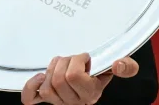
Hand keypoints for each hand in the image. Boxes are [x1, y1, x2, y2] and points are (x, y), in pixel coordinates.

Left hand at [22, 53, 138, 104]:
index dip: (77, 62)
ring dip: (52, 69)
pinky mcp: (46, 97)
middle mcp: (75, 101)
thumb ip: (127, 66)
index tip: (85, 59)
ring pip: (48, 86)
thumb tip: (119, 64)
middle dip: (64, 62)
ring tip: (62, 64)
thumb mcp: (118, 68)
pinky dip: (32, 86)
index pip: (74, 77)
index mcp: (91, 93)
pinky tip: (40, 76)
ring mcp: (59, 101)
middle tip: (73, 60)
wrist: (91, 79)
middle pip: (59, 79)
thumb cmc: (101, 73)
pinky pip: (32, 98)